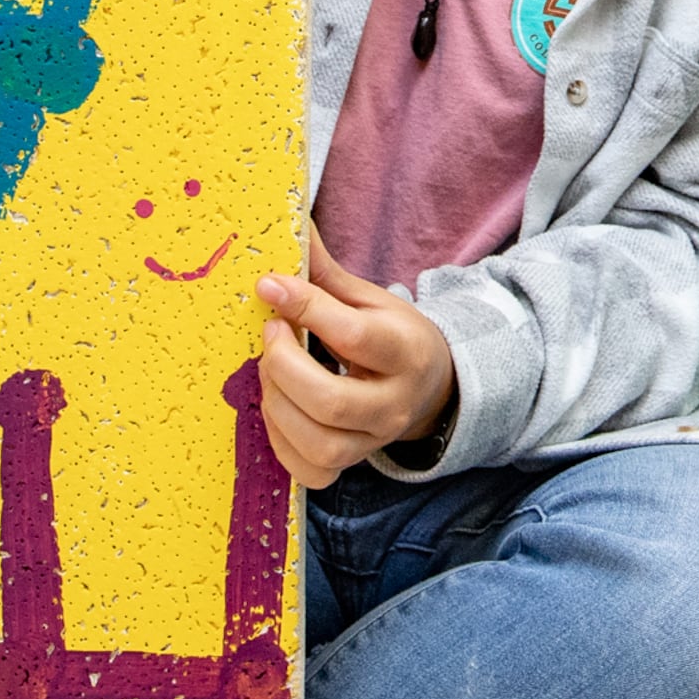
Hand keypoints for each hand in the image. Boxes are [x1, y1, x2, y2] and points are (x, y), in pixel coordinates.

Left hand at [254, 227, 456, 490]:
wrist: (430, 388)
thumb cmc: (391, 336)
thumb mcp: (369, 299)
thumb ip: (327, 274)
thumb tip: (293, 226)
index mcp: (405, 351)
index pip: (353, 335)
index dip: (305, 307)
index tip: (269, 284)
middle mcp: (394, 404)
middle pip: (331, 401)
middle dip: (284, 366)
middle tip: (270, 332)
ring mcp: (374, 440)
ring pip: (319, 443)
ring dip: (277, 405)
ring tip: (270, 371)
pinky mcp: (354, 464)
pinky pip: (311, 471)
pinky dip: (281, 442)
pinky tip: (277, 408)